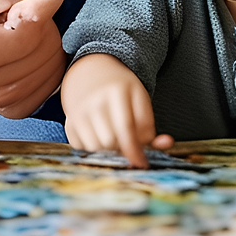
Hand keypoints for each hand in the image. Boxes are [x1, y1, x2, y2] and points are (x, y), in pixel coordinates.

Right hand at [61, 53, 172, 167]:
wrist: (91, 72)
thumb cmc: (121, 91)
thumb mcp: (139, 100)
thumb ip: (151, 125)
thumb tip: (167, 144)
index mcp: (117, 90)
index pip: (126, 128)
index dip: (135, 150)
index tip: (142, 163)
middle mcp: (94, 100)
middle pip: (110, 142)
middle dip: (120, 147)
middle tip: (125, 140)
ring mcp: (78, 110)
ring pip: (95, 147)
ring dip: (106, 149)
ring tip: (112, 136)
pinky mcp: (69, 121)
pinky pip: (81, 147)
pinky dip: (92, 147)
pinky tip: (97, 134)